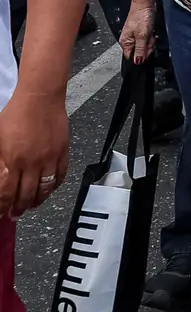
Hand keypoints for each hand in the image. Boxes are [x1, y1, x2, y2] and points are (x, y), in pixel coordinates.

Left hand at [0, 86, 68, 216]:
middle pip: (25, 195)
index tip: (1, 213)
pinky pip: (60, 177)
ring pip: (44, 190)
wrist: (40, 97)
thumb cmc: (15, 113)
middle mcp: (32, 163)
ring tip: (30, 206)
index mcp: (12, 159)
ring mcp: (49, 159)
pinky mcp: (62, 152)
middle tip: (14, 214)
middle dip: (18, 208)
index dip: (3, 206)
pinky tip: (48, 191)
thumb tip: (0, 178)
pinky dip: (54, 188)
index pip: (6, 192)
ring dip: (36, 202)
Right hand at [119, 0, 157, 63]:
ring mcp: (135, 36)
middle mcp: (128, 40)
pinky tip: (152, 32)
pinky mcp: (141, 32)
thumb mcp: (142, 36)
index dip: (141, 56)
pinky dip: (150, 37)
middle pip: (139, 52)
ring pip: (144, 46)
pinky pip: (147, 39)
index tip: (147, 49)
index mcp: (125, 42)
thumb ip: (140, 50)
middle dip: (147, 47)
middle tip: (149, 39)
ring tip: (150, 34)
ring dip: (150, 41)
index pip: (132, 57)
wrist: (145, 3)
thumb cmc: (141, 17)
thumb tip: (137, 62)